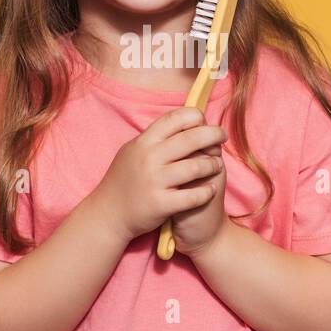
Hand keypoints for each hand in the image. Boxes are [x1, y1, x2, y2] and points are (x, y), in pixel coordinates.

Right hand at [89, 106, 227, 242]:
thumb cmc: (124, 181)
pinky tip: (210, 189)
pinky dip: (207, 192)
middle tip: (222, 136)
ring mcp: (155, 181)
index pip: (175, 118)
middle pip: (191, 138)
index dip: (195, 116)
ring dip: (213, 165)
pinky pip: (194, 196)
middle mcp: (149, 158)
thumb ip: (154, 138)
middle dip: (214, 134)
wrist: (108, 214)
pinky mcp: (161, 204)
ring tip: (216, 165)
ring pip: (197, 166)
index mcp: (144, 142)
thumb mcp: (132, 151)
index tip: (204, 122)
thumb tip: (181, 122)